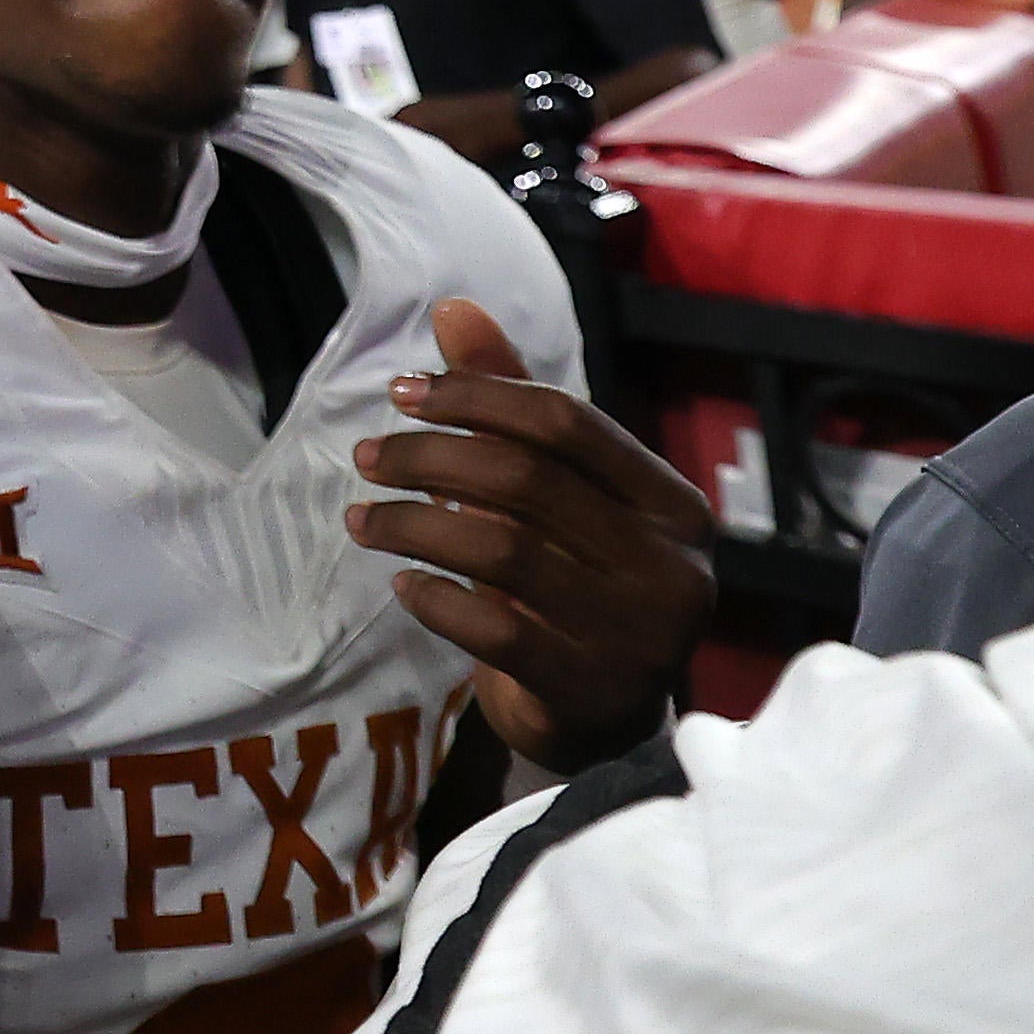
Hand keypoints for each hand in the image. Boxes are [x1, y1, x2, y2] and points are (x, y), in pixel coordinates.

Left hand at [345, 293, 715, 768]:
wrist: (601, 725)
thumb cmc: (576, 585)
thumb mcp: (556, 495)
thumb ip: (511, 404)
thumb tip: (453, 308)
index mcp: (672, 505)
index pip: (566, 421)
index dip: (476, 395)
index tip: (401, 392)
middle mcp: (671, 566)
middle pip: (527, 479)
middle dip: (430, 455)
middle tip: (366, 455)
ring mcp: (638, 635)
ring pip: (501, 549)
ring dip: (413, 522)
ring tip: (361, 517)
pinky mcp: (591, 691)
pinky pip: (493, 629)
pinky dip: (433, 598)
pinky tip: (402, 582)